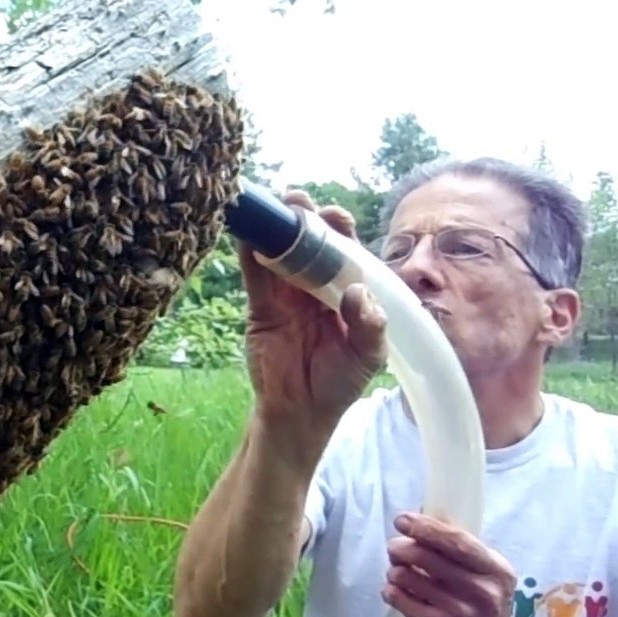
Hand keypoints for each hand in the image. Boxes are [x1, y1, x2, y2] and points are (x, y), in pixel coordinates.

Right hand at [237, 189, 386, 427]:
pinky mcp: (260, 305)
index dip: (340, 229)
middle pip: (311, 243)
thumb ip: (370, 325)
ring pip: (281, 252)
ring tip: (275, 207)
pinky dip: (250, 253)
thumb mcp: (368, 356)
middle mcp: (316, 285)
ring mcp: (286, 293)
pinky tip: (249, 232)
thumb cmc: (339, 382)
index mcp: (347, 290)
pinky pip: (254, 275)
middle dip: (306, 218)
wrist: (299, 411)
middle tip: (299, 202)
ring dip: (276, 227)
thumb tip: (357, 291)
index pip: (346, 250)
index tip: (334, 216)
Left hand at [383, 511, 521, 616]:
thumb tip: (429, 510)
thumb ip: (460, 546)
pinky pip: (398, 596)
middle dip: (401, 546)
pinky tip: (397, 592)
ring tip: (400, 575)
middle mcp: (480, 590)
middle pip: (424, 554)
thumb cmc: (485, 612)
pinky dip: (391, 590)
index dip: (425, 527)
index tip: (402, 520)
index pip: (456, 540)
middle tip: (395, 548)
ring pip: (405, 574)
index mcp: (496, 571)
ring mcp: (457, 610)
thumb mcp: (487, 577)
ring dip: (395, 570)